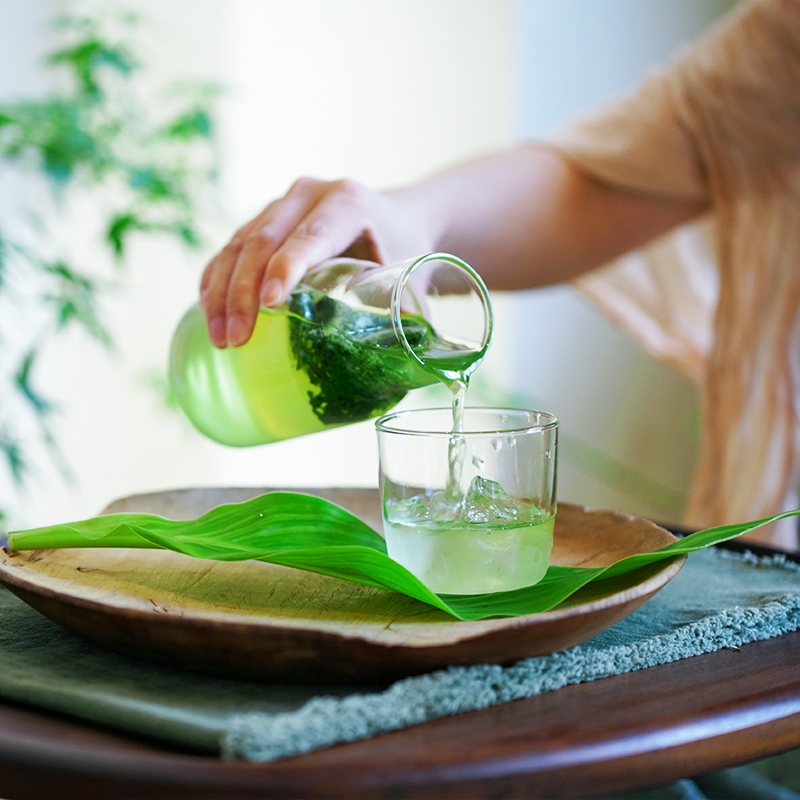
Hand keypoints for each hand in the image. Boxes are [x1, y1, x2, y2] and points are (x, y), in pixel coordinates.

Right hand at [199, 177, 431, 347]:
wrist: (399, 219)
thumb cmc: (406, 251)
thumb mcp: (413, 277)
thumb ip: (409, 317)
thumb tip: (400, 368)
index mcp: (348, 202)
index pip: (309, 236)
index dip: (285, 268)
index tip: (268, 305)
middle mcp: (309, 194)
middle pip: (263, 240)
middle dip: (243, 293)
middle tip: (235, 339)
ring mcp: (282, 203)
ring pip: (239, 244)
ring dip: (222, 292)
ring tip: (219, 338)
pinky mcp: (264, 218)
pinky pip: (231, 247)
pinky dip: (216, 280)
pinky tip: (208, 313)